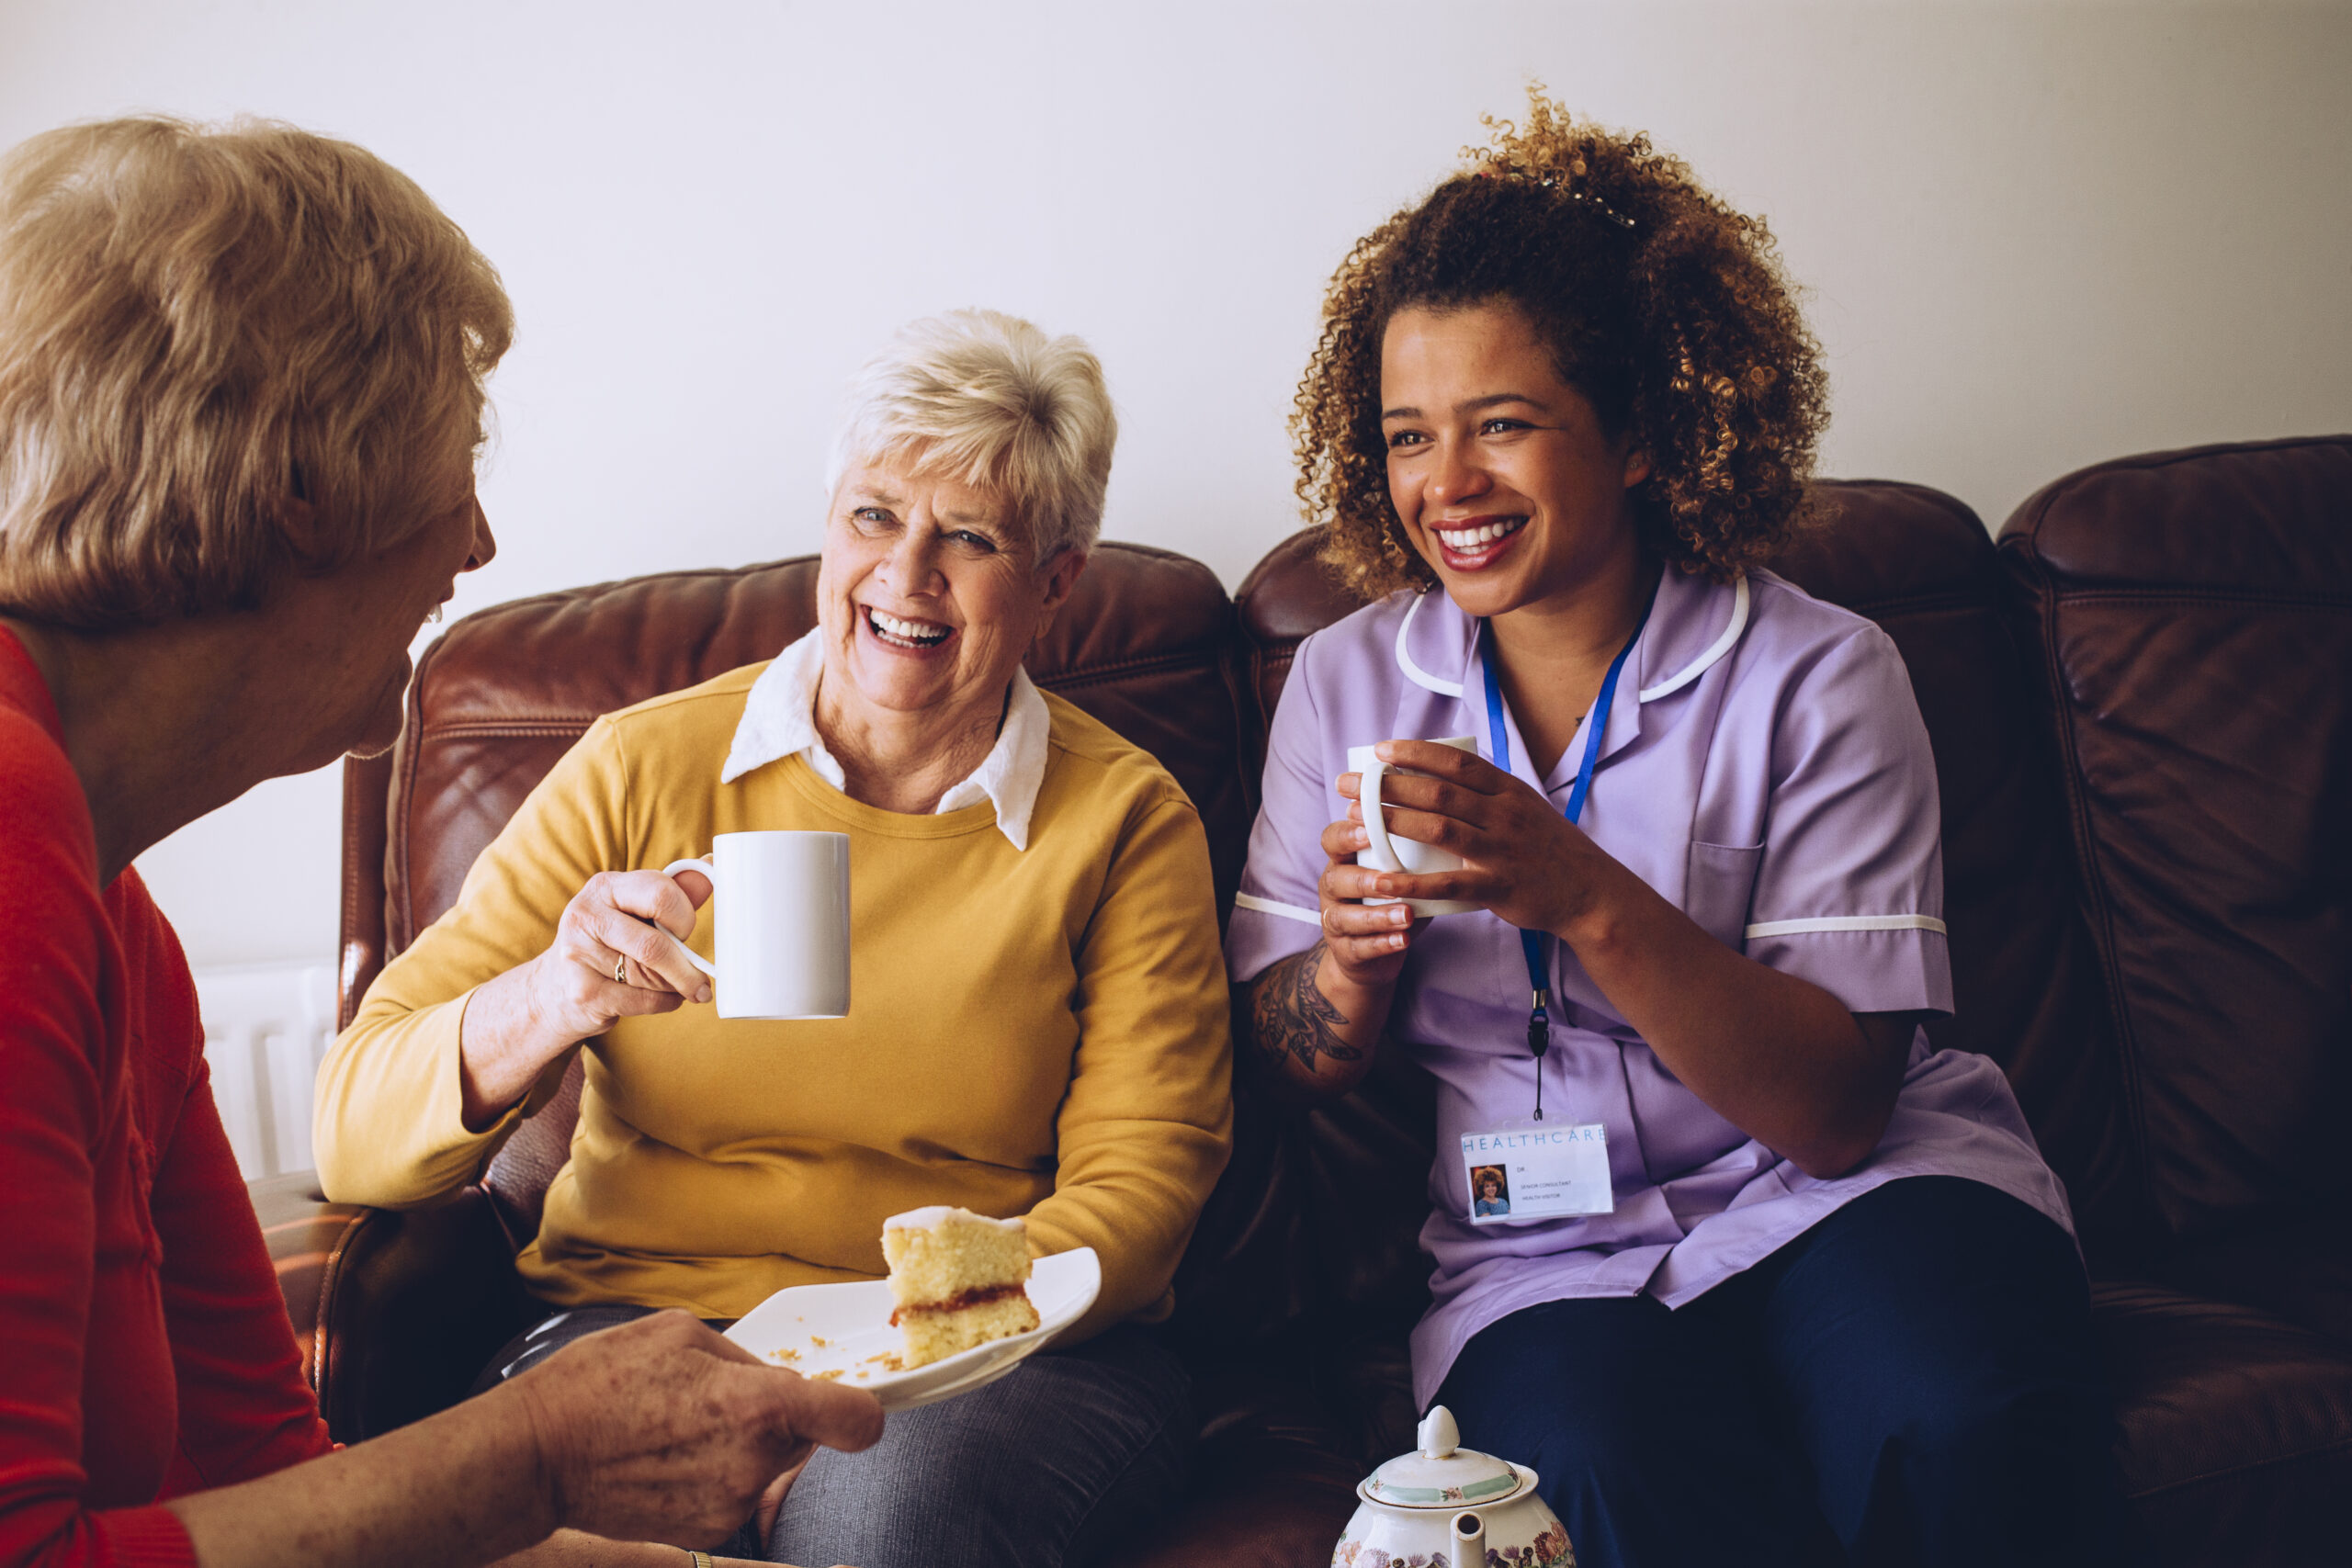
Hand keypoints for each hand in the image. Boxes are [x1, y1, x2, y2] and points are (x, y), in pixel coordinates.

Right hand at [506, 1310, 882, 1549]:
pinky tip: (669, 1457)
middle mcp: (754, 1460)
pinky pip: (736, 1492)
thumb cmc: (601, 1382)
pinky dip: (716, 1475)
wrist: (538, 1455)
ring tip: (680, 1427)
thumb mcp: (679, 1334)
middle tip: (717, 1399)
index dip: (865, 1409)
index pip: (855, 1419)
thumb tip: (772, 1378)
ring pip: (767, 1464)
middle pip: (804, 1436)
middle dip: (779, 1416)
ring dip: (743, 1446)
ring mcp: (731, 1502)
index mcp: (757, 1403)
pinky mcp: (708, 1530)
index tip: (857, 1403)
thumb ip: (743, 1356)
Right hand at [528, 867, 715, 1038]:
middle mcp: (585, 915)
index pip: (661, 893)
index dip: (684, 918)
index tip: (685, 933)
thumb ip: (673, 892)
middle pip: (655, 945)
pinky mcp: (581, 993)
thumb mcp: (635, 910)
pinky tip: (661, 998)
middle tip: (701, 978)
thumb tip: (710, 864)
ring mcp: (578, 955)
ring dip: (675, 987)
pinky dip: (664, 1003)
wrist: (555, 988)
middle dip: (686, 967)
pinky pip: (643, 1001)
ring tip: (675, 985)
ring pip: (651, 977)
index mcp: (605, 886)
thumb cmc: (609, 942)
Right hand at [1313, 813, 1424, 990]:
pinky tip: (1404, 941)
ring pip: (1344, 918)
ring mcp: (1334, 922)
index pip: (1332, 840)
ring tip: (1407, 916)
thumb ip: (1412, 854)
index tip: (1368, 832)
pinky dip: (1382, 944)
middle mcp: (1333, 889)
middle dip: (1363, 880)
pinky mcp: (1344, 951)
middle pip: (1335, 879)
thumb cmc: (1391, 901)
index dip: (1346, 835)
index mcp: (1343, 862)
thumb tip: (1449, 827)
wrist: (1373, 954)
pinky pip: (1358, 948)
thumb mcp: (1399, 873)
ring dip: (1377, 917)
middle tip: (1390, 881)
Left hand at [1337, 739, 1621, 941]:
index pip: (1457, 763)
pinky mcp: (1499, 887)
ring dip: (1391, 821)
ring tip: (1353, 819)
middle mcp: (1504, 815)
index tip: (1380, 749)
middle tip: (1349, 783)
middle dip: (1388, 784)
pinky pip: (1448, 883)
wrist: (1591, 893)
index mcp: (1509, 791)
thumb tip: (1443, 771)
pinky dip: (1412, 881)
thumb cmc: (1550, 849)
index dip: (1415, 753)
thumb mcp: (1525, 807)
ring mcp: (1501, 851)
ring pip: (1439, 829)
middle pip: (1438, 791)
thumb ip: (1488, 792)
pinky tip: (1382, 880)